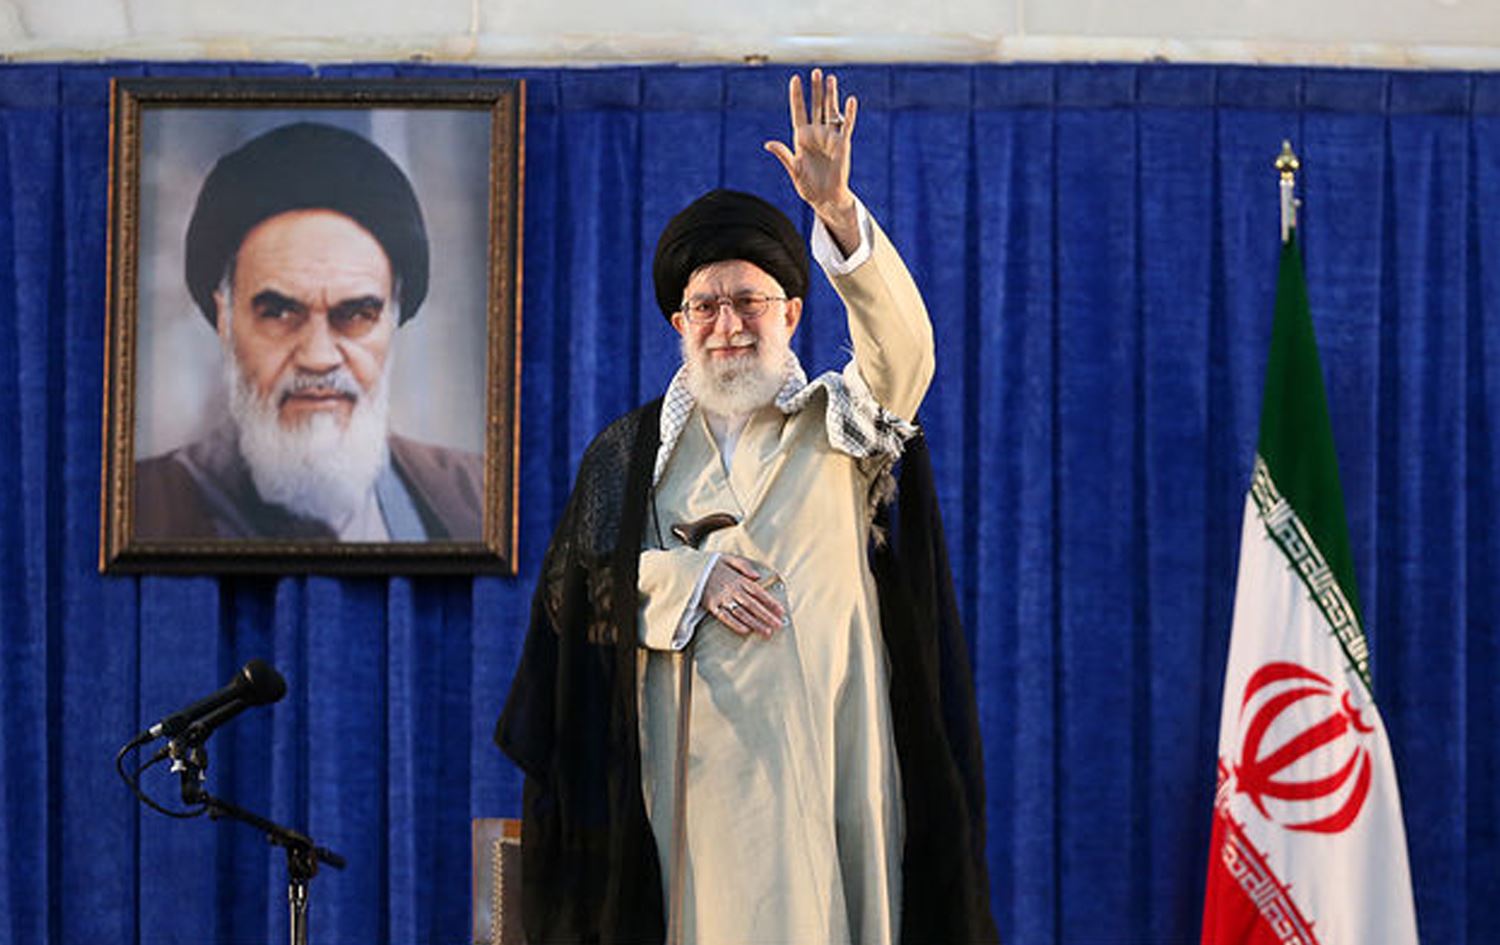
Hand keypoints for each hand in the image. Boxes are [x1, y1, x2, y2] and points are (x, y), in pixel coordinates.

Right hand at [703, 554, 785, 638]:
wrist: (688, 568)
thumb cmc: (711, 564)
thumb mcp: (728, 558)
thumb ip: (744, 565)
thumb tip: (757, 576)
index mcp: (738, 579)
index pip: (758, 592)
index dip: (771, 602)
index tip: (781, 611)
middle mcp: (732, 590)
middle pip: (753, 605)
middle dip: (767, 616)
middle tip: (779, 626)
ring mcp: (722, 599)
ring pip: (741, 613)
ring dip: (755, 623)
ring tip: (766, 632)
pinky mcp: (711, 606)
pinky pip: (724, 617)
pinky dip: (735, 624)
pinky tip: (745, 631)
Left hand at [764, 68, 859, 252]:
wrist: (825, 197)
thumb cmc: (808, 186)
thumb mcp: (793, 169)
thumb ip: (783, 155)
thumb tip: (768, 143)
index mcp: (801, 138)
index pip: (798, 111)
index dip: (797, 96)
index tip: (795, 79)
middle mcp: (816, 134)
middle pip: (815, 107)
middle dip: (815, 90)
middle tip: (815, 72)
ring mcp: (830, 137)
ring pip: (830, 111)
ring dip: (830, 96)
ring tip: (830, 78)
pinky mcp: (842, 144)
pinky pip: (846, 126)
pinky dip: (848, 114)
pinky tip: (850, 100)